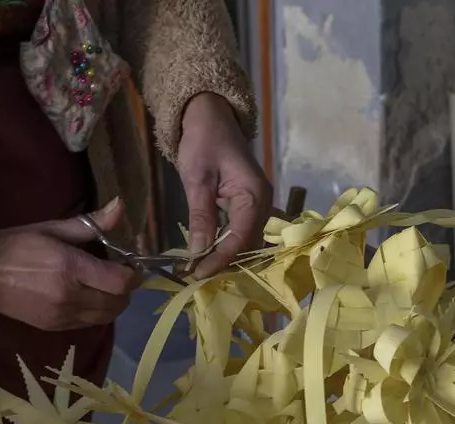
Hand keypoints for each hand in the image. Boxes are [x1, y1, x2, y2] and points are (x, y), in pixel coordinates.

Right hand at [0, 198, 141, 330]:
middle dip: (126, 288)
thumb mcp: (52, 229)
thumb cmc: (15, 245)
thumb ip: (91, 223)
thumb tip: (121, 205)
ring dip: (114, 301)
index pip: (120, 282)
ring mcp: (62, 316)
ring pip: (107, 317)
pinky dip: (97, 312)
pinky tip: (87, 295)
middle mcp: (70, 297)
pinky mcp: (54, 327)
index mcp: (71, 269)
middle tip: (117, 272)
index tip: (130, 262)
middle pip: (119, 302)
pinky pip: (89, 323)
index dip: (133, 273)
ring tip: (103, 284)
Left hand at [176, 92, 272, 278]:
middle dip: (222, 264)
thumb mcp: (197, 178)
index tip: (196, 274)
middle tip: (192, 276)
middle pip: (247, 246)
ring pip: (245, 244)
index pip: (241, 238)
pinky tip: (205, 256)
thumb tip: (198, 254)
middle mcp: (263, 204)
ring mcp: (257, 206)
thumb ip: (200, 217)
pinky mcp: (247, 208)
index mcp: (254, 195)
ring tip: (196, 270)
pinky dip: (224, 247)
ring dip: (223, 259)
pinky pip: (240, 235)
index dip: (219, 260)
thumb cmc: (203, 140)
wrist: (210, 116)